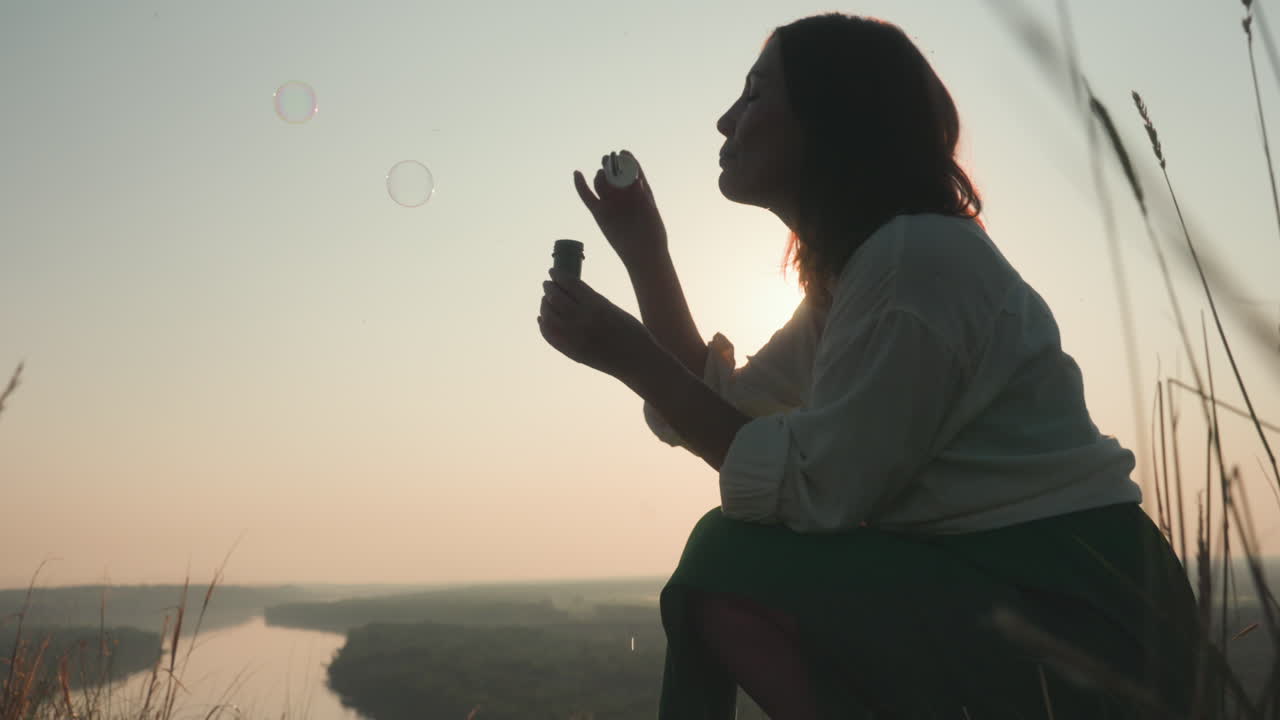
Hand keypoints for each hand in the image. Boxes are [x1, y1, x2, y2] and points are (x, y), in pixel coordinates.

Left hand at [538, 268, 652, 377]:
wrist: (637, 362)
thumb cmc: (631, 332)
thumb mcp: (613, 309)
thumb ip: (592, 302)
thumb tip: (570, 293)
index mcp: (597, 305)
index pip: (570, 284)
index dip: (558, 275)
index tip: (553, 272)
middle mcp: (584, 320)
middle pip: (556, 298)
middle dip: (549, 288)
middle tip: (547, 285)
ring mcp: (575, 337)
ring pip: (548, 316)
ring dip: (544, 306)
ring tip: (546, 301)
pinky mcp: (572, 352)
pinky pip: (550, 336)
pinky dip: (544, 325)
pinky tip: (543, 320)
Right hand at [573, 150, 667, 266]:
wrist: (644, 254)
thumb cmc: (652, 234)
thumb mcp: (648, 209)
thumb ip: (641, 194)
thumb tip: (635, 180)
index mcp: (638, 190)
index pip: (630, 169)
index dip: (626, 160)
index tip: (624, 154)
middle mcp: (622, 195)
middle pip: (613, 174)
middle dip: (610, 164)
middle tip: (610, 160)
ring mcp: (610, 204)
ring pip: (600, 183)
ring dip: (601, 174)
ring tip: (605, 173)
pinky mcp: (598, 213)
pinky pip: (587, 197)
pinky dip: (580, 185)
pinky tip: (577, 173)